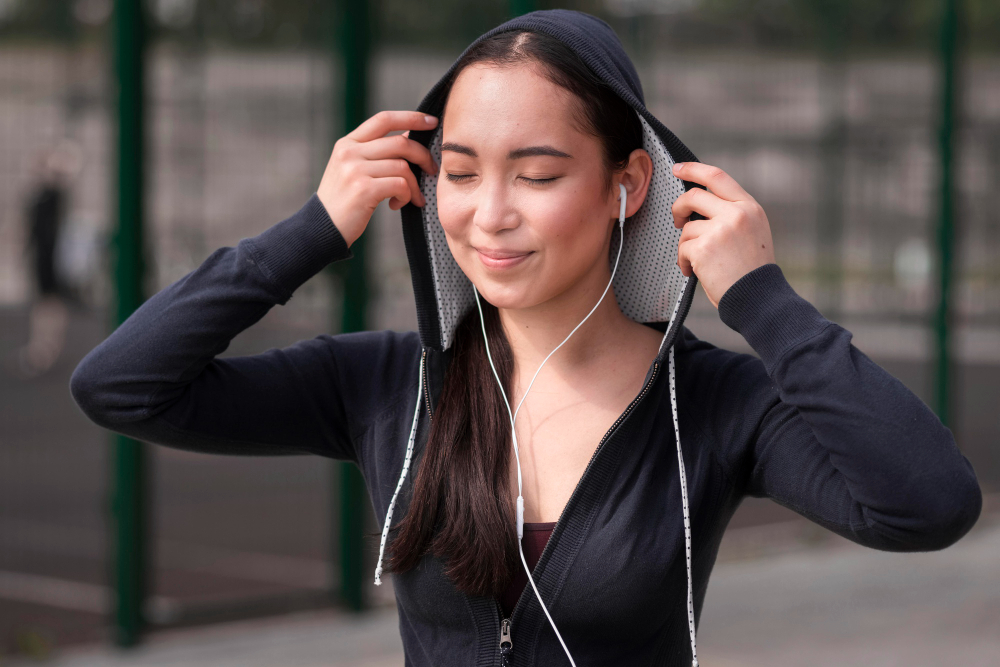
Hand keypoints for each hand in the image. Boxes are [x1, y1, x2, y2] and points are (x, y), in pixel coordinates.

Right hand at [317, 110, 439, 246]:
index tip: (432, 121)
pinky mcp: (364, 189)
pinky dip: (406, 196)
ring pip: (403, 167)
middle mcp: (349, 152)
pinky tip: (396, 204)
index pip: (384, 119)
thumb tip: (409, 136)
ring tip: (411, 198)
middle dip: (423, 156)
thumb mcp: (353, 169)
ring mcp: (355, 170)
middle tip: (431, 170)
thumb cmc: (344, 200)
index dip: (411, 117)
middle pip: (400, 143)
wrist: (323, 228)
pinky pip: (400, 185)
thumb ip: (376, 152)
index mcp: (348, 143)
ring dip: (414, 185)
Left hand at [671, 162, 775, 307]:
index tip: (678, 168)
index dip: (694, 169)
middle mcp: (736, 213)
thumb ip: (732, 215)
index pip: (717, 177)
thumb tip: (698, 207)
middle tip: (676, 220)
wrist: (759, 298)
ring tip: (697, 263)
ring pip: (687, 228)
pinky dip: (683, 262)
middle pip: (694, 196)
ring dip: (686, 246)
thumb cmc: (752, 271)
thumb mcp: (752, 232)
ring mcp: (720, 229)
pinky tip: (694, 272)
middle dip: (679, 207)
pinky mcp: (704, 247)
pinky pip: (682, 248)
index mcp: (750, 207)